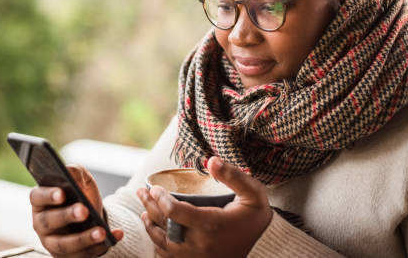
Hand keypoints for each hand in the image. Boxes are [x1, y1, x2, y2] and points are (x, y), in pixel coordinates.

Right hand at [30, 164, 123, 257]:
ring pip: (65, 244)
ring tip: (101, 231)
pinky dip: (100, 246)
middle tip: (84, 211)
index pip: (37, 197)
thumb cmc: (79, 195)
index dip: (48, 195)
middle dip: (67, 216)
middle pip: (49, 222)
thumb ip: (75, 172)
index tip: (62, 193)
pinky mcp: (68, 257)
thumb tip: (71, 172)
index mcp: (41, 201)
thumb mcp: (80, 180)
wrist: (90, 218)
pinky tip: (114, 235)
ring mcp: (53, 243)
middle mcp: (42, 223)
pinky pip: (83, 255)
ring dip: (84, 238)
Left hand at [137, 157, 271, 257]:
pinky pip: (170, 256)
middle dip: (149, 206)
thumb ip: (233, 175)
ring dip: (150, 225)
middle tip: (141, 191)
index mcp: (211, 224)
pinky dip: (159, 244)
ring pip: (164, 243)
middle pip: (164, 225)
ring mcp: (197, 257)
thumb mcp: (253, 193)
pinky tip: (155, 232)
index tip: (154, 187)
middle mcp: (200, 244)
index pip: (174, 212)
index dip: (160, 198)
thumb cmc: (258, 218)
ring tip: (143, 210)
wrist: (266, 248)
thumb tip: (211, 160)